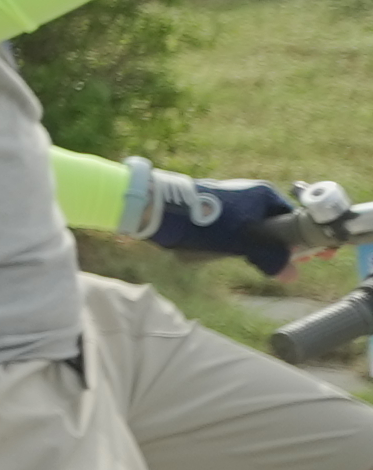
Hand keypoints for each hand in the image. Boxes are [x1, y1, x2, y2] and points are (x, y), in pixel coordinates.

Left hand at [127, 164, 299, 277]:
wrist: (162, 209)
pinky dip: (228, 245)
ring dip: (246, 249)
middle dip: (270, 248)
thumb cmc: (207, 220)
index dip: (299, 240)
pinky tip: (216, 251)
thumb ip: (269, 257)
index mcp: (264, 194)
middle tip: (270, 264)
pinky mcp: (214, 214)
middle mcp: (250, 196)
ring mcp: (232, 204)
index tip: (307, 257)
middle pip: (272, 228)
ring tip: (235, 255)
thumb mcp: (243, 241)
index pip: (293, 219)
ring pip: (251, 234)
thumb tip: (291, 275)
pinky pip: (231, 234)